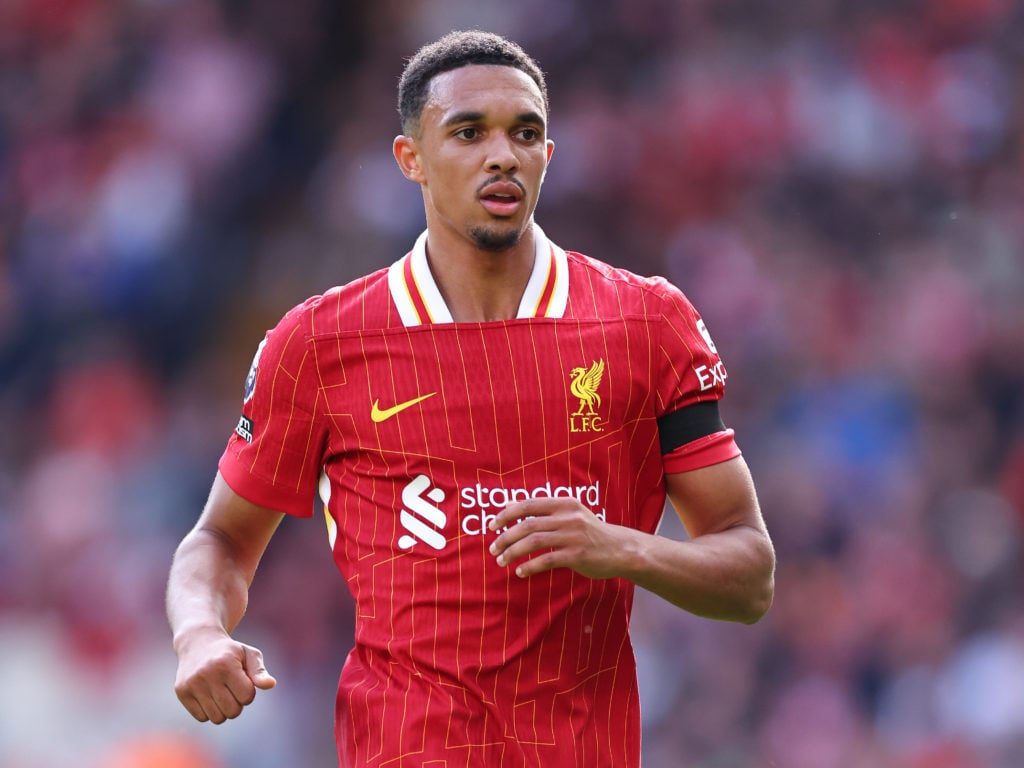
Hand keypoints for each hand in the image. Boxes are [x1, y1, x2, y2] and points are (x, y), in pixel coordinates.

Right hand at [173, 627, 276, 723]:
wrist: (198, 642)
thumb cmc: (229, 651)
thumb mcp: (249, 654)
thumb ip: (260, 671)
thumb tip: (270, 684)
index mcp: (226, 664)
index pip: (247, 696)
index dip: (249, 692)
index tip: (243, 681)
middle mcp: (207, 674)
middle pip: (233, 711)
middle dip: (238, 703)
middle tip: (233, 689)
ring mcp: (192, 684)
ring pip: (217, 718)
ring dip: (224, 710)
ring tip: (222, 693)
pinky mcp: (181, 692)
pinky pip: (202, 718)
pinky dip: (209, 711)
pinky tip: (209, 695)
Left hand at [487, 497, 633, 578]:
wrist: (620, 549)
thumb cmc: (590, 532)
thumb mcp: (571, 514)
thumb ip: (546, 512)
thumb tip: (512, 511)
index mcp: (564, 503)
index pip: (528, 505)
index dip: (506, 515)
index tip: (491, 526)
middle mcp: (568, 517)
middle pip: (527, 525)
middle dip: (505, 537)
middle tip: (492, 549)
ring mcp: (574, 536)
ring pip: (534, 542)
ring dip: (513, 552)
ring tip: (501, 561)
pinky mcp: (578, 555)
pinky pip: (547, 560)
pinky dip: (530, 566)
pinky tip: (520, 571)